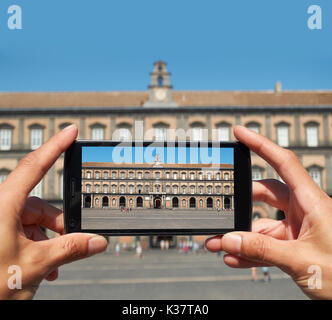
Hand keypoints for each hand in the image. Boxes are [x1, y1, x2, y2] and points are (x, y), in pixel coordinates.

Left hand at [0, 125, 106, 299]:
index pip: (35, 166)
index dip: (56, 146)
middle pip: (40, 205)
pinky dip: (37, 245)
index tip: (70, 132)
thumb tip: (96, 241)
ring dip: (48, 240)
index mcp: (2, 205)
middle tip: (74, 243)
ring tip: (54, 265)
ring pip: (32, 221)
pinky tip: (43, 265)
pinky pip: (23, 231)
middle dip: (59, 225)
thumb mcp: (35, 264)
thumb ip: (70, 249)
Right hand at [206, 125, 331, 299]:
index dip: (261, 145)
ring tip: (218, 243)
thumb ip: (261, 249)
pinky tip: (233, 256)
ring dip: (240, 234)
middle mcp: (303, 210)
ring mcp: (297, 228)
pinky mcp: (292, 244)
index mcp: (313, 202)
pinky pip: (265, 242)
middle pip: (265, 194)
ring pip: (261, 223)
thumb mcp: (301, 260)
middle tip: (221, 210)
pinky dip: (249, 249)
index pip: (284, 163)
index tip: (241, 133)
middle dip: (240, 203)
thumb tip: (229, 240)